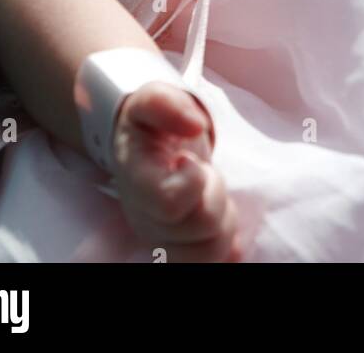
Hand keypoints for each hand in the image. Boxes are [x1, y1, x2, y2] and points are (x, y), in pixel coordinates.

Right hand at [111, 80, 241, 262]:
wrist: (143, 150)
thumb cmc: (151, 126)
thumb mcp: (151, 100)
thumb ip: (166, 103)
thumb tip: (194, 124)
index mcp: (137, 183)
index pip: (169, 202)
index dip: (194, 180)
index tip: (190, 160)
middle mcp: (146, 221)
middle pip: (201, 228)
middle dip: (215, 195)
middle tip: (204, 174)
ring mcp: (162, 244)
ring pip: (209, 254)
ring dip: (222, 221)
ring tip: (209, 197)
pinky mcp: (181, 254)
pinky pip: (212, 263)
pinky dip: (226, 248)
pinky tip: (218, 222)